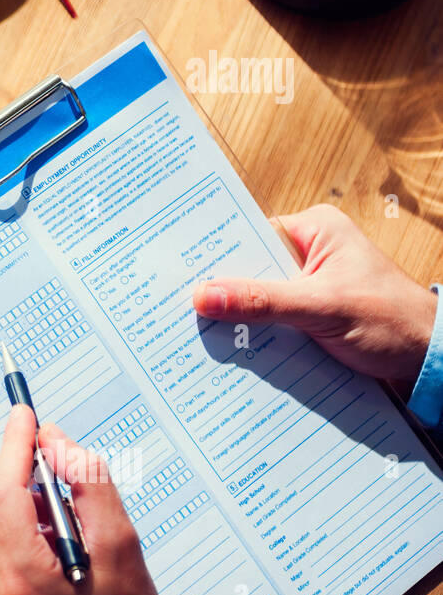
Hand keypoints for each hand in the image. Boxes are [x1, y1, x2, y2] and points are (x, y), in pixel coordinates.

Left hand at [0, 406, 167, 594]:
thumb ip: (89, 487)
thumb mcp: (123, 553)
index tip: (26, 416)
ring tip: (54, 509)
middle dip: (12, 472)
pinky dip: (4, 531)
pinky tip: (39, 537)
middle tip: (48, 459)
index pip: (2, 493)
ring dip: (9, 502)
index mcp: (22, 583)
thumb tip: (57, 442)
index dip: (13, 447)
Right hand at [192, 204, 437, 386]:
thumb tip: (203, 296)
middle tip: (180, 308)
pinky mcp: (309, 316)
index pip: (248, 235)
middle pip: (249, 268)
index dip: (214, 255)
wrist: (432, 364)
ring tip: (197, 332)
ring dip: (238, 318)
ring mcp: (309, 286)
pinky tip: (230, 349)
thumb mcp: (323, 308)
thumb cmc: (394, 323)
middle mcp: (310, 252)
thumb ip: (263, 301)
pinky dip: (254, 335)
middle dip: (222, 291)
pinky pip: (269, 321)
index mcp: (315, 230)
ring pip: (257, 298)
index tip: (177, 273)